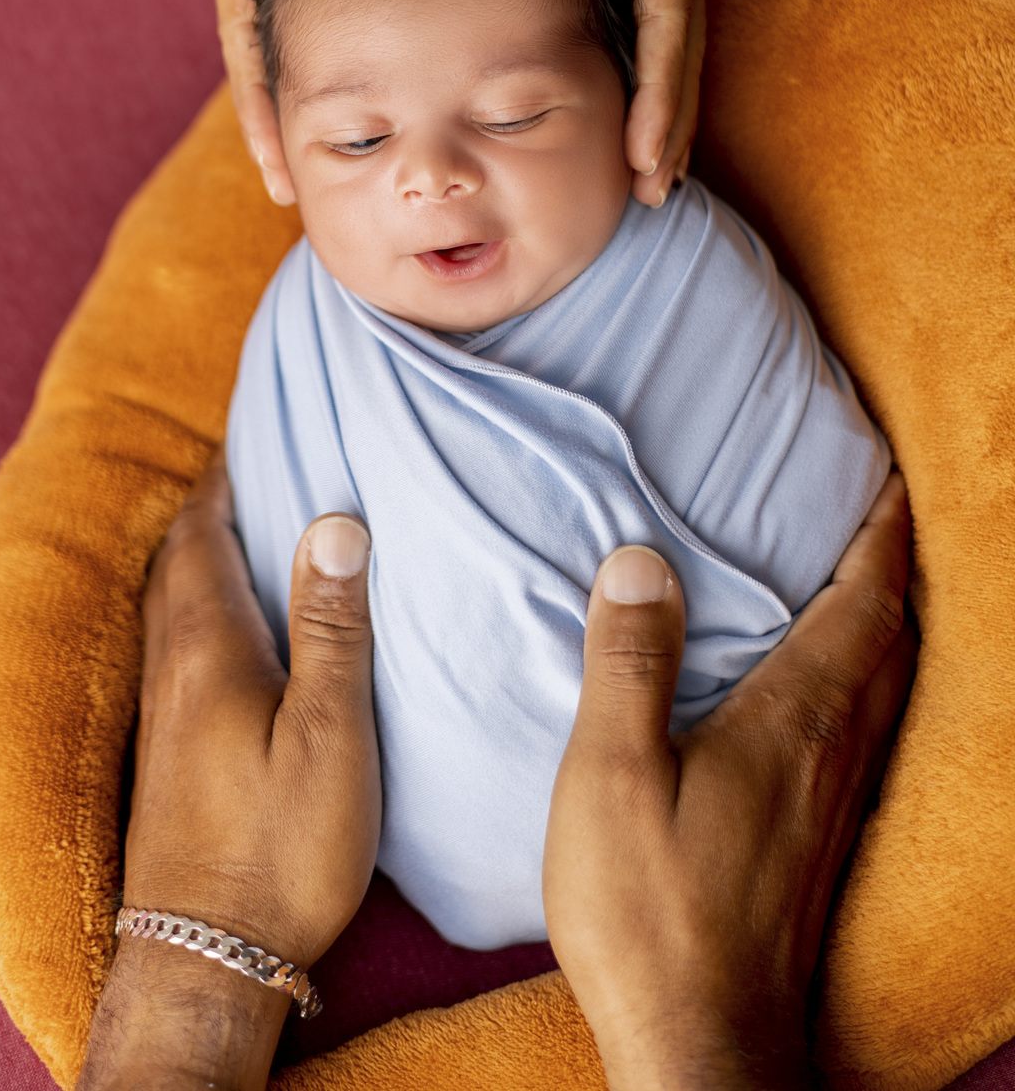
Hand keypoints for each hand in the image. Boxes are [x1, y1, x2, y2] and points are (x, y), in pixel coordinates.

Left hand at [78, 459, 378, 1090]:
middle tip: (268, 466)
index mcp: (208, 651)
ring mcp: (164, 715)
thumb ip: (332, 629)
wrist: (206, 963)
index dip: (228, 476)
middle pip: (182, 560)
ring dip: (209, 556)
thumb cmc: (282, 852)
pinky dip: (207, 607)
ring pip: (175, 604)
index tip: (263, 430)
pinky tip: (244, 629)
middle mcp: (172, 670)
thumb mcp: (330, 738)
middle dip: (218, 506)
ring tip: (260, 531)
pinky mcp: (170, 753)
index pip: (203, 533)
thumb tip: (334, 521)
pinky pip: (179, 646)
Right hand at [211, 0, 465, 201]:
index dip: (258, 109)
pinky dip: (344, 56)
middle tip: (294, 191)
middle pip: (262, 50)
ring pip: (298, 37)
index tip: (277, 172)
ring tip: (331, 158)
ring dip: (311, 94)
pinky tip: (373, 92)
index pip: (241, 38)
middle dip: (275, 120)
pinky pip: (336, 11)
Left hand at [526, 0, 708, 207]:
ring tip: (652, 160)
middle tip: (656, 192)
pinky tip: (633, 81)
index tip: (650, 160)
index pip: (666, 23)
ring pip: (674, 29)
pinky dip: (651, 54)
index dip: (661, 96)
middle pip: (681, 41)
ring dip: (666, 97)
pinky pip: (657, 3)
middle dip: (671, 121)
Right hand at [543, 471, 915, 1090]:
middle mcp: (835, 754)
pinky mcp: (819, 843)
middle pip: (893, 639)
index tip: (883, 472)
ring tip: (847, 582)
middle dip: (889, 566)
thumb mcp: (613, 779)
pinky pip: (862, 731)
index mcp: (797, 721)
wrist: (704, 1048)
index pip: (866, 603)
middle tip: (869, 510)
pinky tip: (816, 693)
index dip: (880, 532)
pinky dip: (860, 680)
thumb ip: (630, 665)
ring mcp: (834, 803)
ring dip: (880, 623)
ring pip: (884, 688)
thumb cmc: (652, 913)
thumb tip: (640, 560)